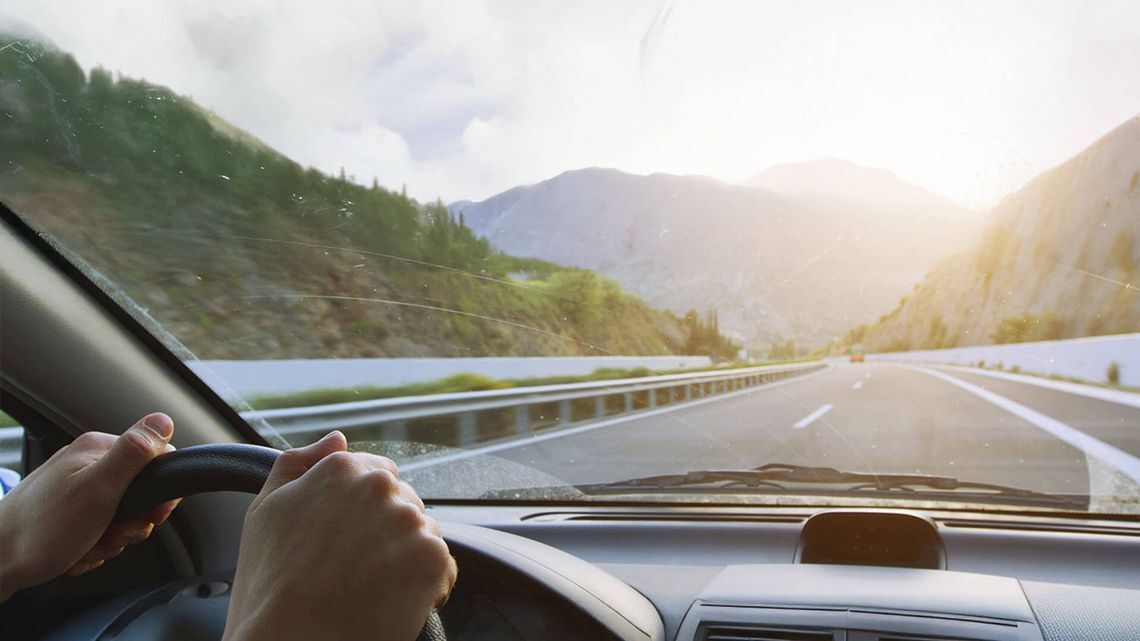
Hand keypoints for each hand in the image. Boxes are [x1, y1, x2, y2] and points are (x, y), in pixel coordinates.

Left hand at [0, 413, 178, 599]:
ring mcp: (76, 489)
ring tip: (88, 545)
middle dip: (130, 524)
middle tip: (110, 533)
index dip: (160, 491)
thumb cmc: (41, 530)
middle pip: (139, 494)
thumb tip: (163, 419)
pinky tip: (76, 551)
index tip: (151, 514)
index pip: (156, 458)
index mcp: (97, 450)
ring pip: (120, 517)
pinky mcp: (67, 513)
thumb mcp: (98, 489)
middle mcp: (86, 464)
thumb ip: (133, 453)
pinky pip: (100, 531)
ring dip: (110, 539)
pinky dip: (93, 547)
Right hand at [223, 432, 455, 640]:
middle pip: (403, 504)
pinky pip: (443, 570)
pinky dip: (426, 589)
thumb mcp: (266, 511)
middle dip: (387, 533)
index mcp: (343, 468)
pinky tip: (389, 603)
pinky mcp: (433, 558)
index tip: (347, 541)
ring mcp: (409, 520)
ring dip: (406, 559)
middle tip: (353, 571)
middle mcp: (380, 486)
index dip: (365, 513)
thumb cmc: (270, 586)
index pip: (379, 475)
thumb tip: (338, 438)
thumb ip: (299, 464)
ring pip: (422, 535)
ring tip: (368, 589)